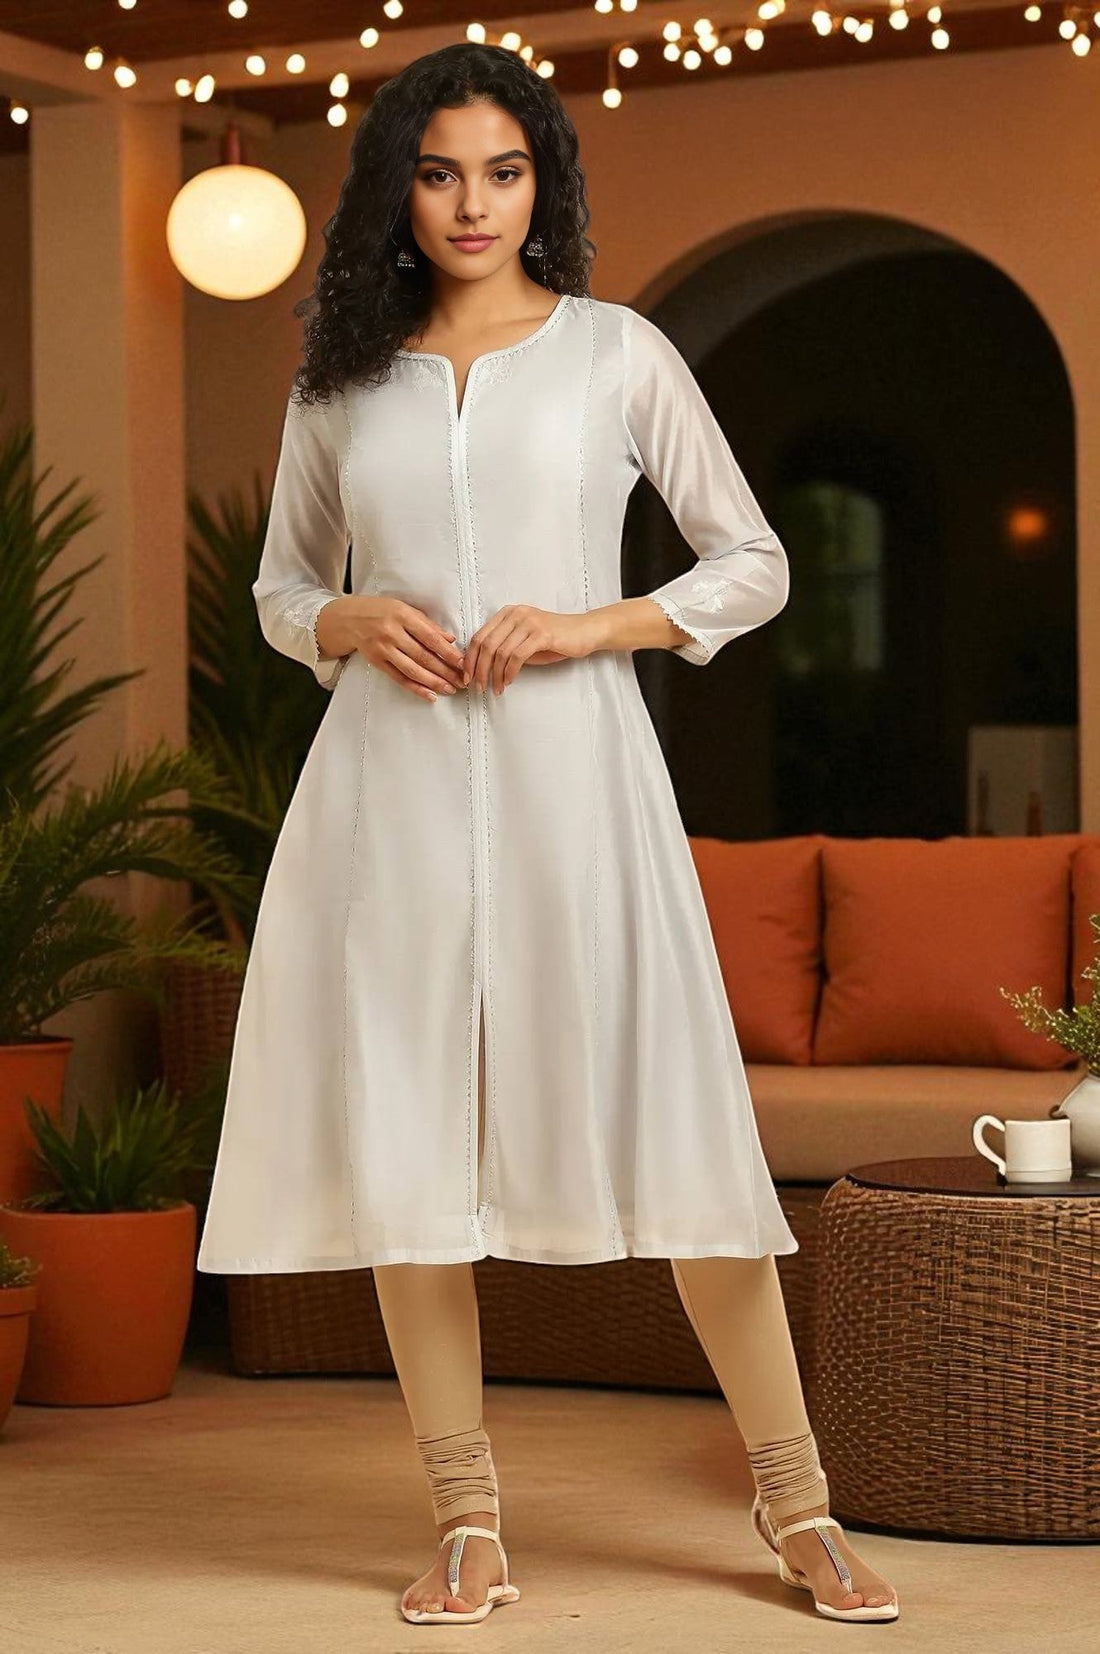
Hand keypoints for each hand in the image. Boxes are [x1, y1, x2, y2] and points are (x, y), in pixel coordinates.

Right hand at [323, 595, 468, 701]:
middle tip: (461, 681)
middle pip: (423, 656)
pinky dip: (415, 688)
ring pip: (413, 670)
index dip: (448, 652)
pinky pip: (399, 678)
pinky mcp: (376, 662)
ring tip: (450, 689)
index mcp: (402, 616)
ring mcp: (383, 649)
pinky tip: (430, 695)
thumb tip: (450, 640)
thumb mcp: (405, 609)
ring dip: (434, 682)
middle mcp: (392, 633)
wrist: (350, 618)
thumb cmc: (382, 611)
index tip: (462, 663)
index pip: (430, 637)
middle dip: (445, 671)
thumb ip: (428, 625)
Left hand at [464, 606, 600, 695]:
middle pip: (486, 644)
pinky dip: (509, 672)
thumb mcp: (524, 640)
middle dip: (479, 669)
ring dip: (495, 675)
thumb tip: (482, 667)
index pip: (479, 636)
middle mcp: (516, 614)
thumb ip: (505, 647)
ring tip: (496, 688)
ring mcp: (529, 622)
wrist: (586, 632)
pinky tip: (509, 681)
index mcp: (508, 613)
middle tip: (478, 687)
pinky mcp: (541, 634)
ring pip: (500, 652)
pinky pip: (517, 656)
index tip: (467, 677)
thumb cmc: (555, 639)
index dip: (470, 659)